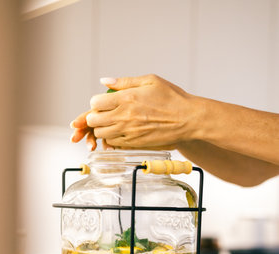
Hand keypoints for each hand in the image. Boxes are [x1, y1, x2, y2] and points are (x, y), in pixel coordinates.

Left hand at [70, 74, 201, 149]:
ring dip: (103, 128)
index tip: (102, 102)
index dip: (96, 102)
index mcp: (127, 98)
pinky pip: (113, 143)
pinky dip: (113, 138)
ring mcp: (129, 132)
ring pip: (101, 134)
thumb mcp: (150, 81)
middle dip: (96, 116)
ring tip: (112, 123)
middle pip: (94, 120)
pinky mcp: (134, 144)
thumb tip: (104, 81)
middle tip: (104, 113)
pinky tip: (121, 132)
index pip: (95, 103)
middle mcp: (125, 117)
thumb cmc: (172, 98)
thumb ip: (125, 81)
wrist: (188, 120)